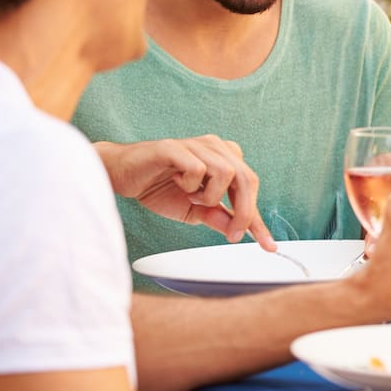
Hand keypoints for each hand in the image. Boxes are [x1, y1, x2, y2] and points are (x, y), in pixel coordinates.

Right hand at [94, 137, 274, 249]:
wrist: (121, 176)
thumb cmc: (158, 188)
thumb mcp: (194, 211)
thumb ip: (217, 217)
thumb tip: (238, 231)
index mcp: (225, 158)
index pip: (250, 188)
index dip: (258, 219)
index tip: (268, 245)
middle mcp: (216, 147)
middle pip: (247, 178)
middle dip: (244, 212)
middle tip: (233, 234)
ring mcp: (197, 144)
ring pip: (226, 173)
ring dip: (211, 195)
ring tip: (192, 196)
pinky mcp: (176, 147)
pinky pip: (197, 169)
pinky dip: (190, 184)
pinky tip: (176, 182)